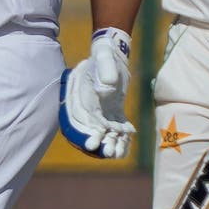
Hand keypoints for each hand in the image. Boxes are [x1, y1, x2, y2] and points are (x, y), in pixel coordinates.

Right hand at [59, 27, 134, 158]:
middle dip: (100, 142)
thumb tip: (107, 88)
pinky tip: (127, 144)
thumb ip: (105, 71)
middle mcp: (90, 107)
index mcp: (82, 96)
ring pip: (105, 131)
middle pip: (92, 129)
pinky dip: (120, 136)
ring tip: (118, 154)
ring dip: (111, 142)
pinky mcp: (112, 110)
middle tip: (108, 154)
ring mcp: (102, 110)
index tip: (91, 145)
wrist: (110, 54)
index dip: (85, 133)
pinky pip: (115, 126)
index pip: (81, 119)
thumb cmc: (104, 56)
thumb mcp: (104, 60)